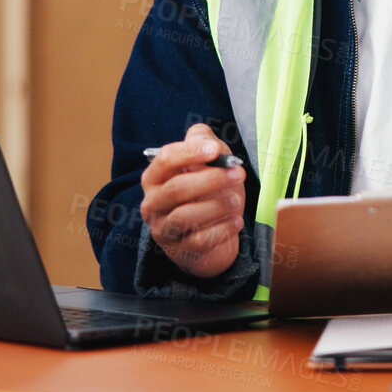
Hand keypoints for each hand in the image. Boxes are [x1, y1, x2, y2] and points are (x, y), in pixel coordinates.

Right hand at [139, 123, 246, 277]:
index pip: (166, 159)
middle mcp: (152, 203)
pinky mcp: (179, 251)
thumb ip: (204, 142)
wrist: (211, 237)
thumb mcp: (208, 163)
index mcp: (155, 177)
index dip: (191, 152)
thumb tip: (206, 140)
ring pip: (186, 216)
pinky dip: (222, 229)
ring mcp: (163, 229)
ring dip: (217, 206)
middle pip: (177, 188)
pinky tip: (236, 221)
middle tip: (238, 174)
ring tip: (238, 200)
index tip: (215, 150)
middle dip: (211, 179)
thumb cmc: (208, 193)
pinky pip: (199, 240)